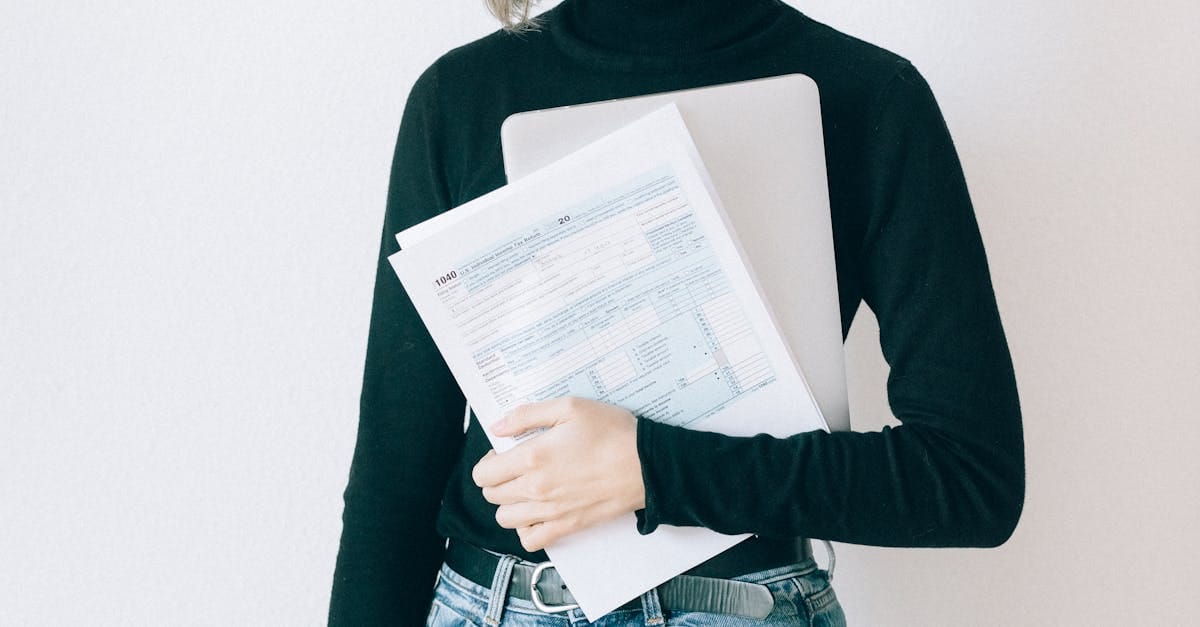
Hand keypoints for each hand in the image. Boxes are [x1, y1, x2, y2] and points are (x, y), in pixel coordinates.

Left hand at [471, 397, 644, 551]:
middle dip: (497, 481)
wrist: (646, 464)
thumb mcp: (569, 407)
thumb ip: (526, 415)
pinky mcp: (567, 527)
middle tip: (515, 468)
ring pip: (505, 519)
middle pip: (492, 496)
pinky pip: (530, 540)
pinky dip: (526, 530)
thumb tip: (497, 427)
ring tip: (525, 490)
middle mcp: (536, 489)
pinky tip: (537, 513)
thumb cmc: (612, 432)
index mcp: (532, 457)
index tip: (501, 454)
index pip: (484, 474)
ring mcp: (550, 511)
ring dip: (509, 505)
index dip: (487, 462)